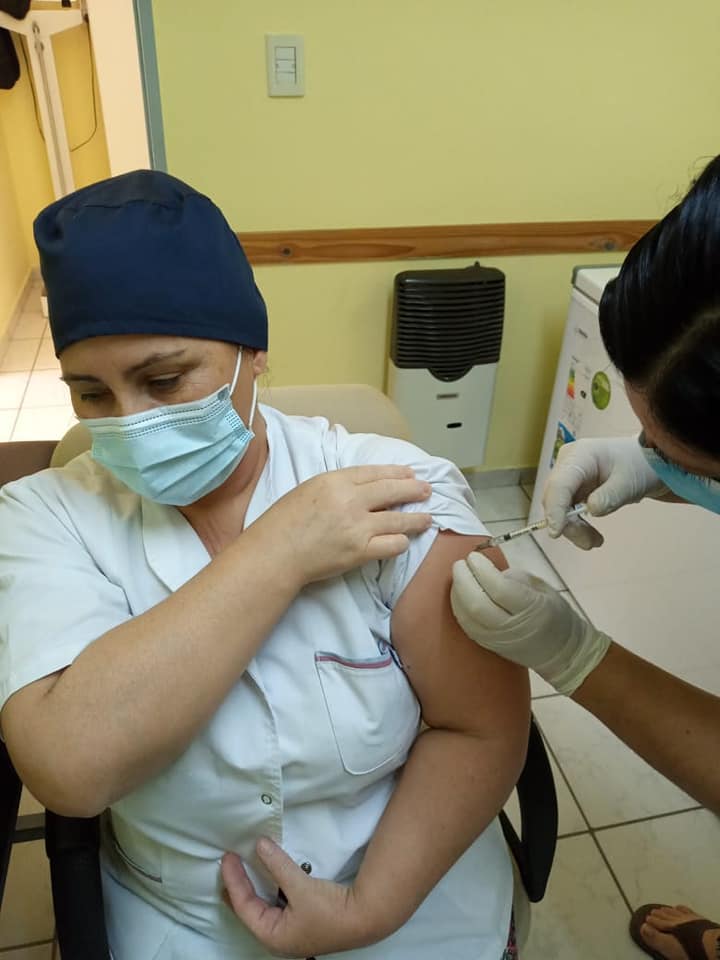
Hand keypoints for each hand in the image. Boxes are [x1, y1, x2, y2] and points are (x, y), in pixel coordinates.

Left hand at [222, 839, 382, 957]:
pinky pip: (274, 906)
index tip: (228, 858)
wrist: (365, 918)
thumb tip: (259, 845)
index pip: (243, 906)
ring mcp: (289, 932)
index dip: (233, 880)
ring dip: (251, 889)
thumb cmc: (331, 911)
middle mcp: (278, 938)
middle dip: (237, 888)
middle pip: (248, 911)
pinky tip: (265, 881)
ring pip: (261, 909)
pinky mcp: (300, 923)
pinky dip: (266, 891)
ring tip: (239, 872)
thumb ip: (277, 865)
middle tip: (228, 866)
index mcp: (272, 936)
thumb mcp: (300, 886)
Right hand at [261, 465, 432, 583]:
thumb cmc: (284, 522)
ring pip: (399, 519)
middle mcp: (350, 500)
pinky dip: (400, 542)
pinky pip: (392, 545)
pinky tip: (403, 541)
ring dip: (417, 519)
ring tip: (427, 518)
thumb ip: (337, 486)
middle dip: (414, 490)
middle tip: (427, 490)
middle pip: (393, 491)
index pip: (375, 473)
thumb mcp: (308, 489)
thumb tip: (363, 488)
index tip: (410, 474)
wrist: (275, 553)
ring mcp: (357, 527)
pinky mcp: (360, 551)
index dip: (397, 473)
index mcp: (335, 481)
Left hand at [451, 552, 610, 694]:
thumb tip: (488, 571)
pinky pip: (465, 625)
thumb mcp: (543, 589)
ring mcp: (497, 639)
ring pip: (466, 616)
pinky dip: (458, 606)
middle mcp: (511, 626)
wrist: (563, 653)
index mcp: (532, 608)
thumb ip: (515, 578)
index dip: (482, 570)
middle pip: (477, 603)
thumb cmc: (556, 615)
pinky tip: (458, 593)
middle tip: (460, 563)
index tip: (474, 556)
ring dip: (457, 592)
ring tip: (459, 576)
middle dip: (463, 579)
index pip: (499, 588)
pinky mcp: (487, 645)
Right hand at [543, 437, 666, 548]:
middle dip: (568, 524)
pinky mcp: (572, 490)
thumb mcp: (630, 481)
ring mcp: (568, 478)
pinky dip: (578, 526)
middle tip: (589, 542)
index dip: (555, 508)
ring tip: (595, 541)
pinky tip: (592, 536)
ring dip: (573, 529)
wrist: (646, 463)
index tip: (556, 532)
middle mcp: (568, 465)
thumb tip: (591, 510)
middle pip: (554, 498)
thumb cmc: (638, 464)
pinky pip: (567, 512)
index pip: (560, 483)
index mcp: (580, 455)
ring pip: (558, 509)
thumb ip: (610, 496)